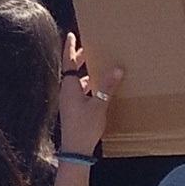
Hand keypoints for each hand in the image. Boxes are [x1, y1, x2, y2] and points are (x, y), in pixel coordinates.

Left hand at [56, 39, 120, 156]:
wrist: (75, 150)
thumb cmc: (85, 126)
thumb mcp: (99, 105)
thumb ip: (107, 87)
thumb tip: (117, 69)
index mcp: (69, 87)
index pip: (69, 63)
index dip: (70, 49)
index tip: (71, 35)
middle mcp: (67, 92)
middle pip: (72, 71)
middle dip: (80, 59)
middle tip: (89, 48)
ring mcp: (69, 102)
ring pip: (77, 82)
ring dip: (86, 73)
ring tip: (98, 66)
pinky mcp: (74, 109)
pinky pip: (80, 92)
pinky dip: (89, 86)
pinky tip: (99, 88)